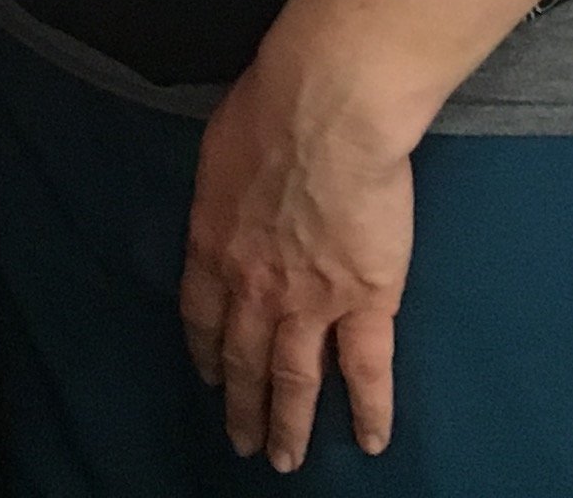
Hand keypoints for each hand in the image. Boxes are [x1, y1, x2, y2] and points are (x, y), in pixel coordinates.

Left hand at [180, 41, 419, 471]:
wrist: (326, 111)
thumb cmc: (268, 111)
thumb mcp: (217, 155)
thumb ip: (223, 194)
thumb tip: (230, 198)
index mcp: (213, 247)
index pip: (202, 316)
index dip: (205, 350)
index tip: (208, 375)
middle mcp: (254, 288)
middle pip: (243, 359)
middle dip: (241, 406)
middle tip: (243, 443)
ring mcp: (309, 301)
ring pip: (295, 379)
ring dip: (289, 425)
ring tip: (286, 461)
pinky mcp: (366, 301)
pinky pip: (367, 370)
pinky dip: (369, 410)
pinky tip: (371, 442)